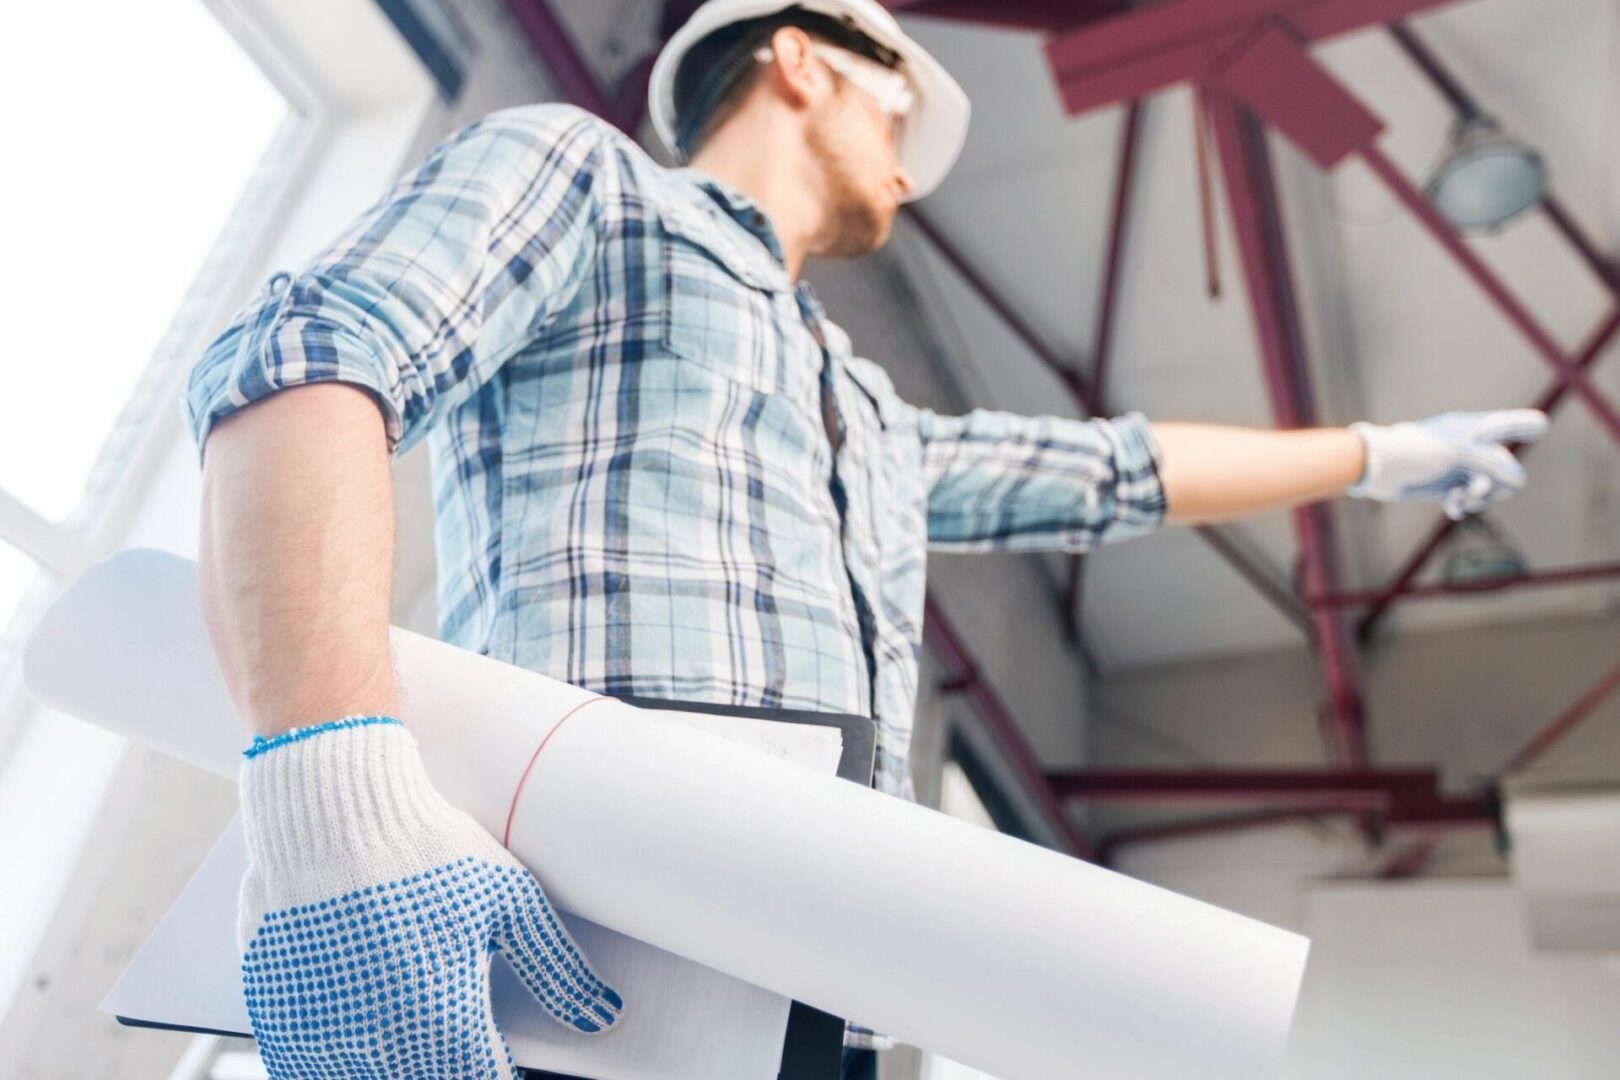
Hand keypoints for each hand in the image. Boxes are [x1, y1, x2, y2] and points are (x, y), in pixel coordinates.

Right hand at [237, 715, 623, 1077]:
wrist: (331, 809)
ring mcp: (318, 1034)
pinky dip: (334, 1062)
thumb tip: (604, 1016)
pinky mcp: (275, 1016)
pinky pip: (304, 1068)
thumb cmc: (426, 848)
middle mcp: (377, 1040)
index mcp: (444, 1019)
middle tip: (455, 1041)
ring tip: (411, 1027)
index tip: (502, 1062)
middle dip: (446, 1070)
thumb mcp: (510, 901)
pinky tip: (356, 1030)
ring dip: (393, 1066)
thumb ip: (558, 971)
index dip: (498, 1076)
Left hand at [1347, 409, 1547, 519]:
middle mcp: (1466, 447)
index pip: (1504, 424)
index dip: (1523, 424)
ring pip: (1484, 486)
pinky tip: (1452, 507)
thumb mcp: (1459, 451)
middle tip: (1478, 489)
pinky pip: (1464, 499)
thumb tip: (1518, 481)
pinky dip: (1461, 505)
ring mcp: (1455, 468)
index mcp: (1470, 429)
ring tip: (1463, 499)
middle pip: (1500, 466)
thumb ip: (1491, 463)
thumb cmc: (1417, 450)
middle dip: (1495, 481)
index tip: (1542, 425)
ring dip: (1479, 496)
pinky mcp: (1442, 487)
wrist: (1378, 467)